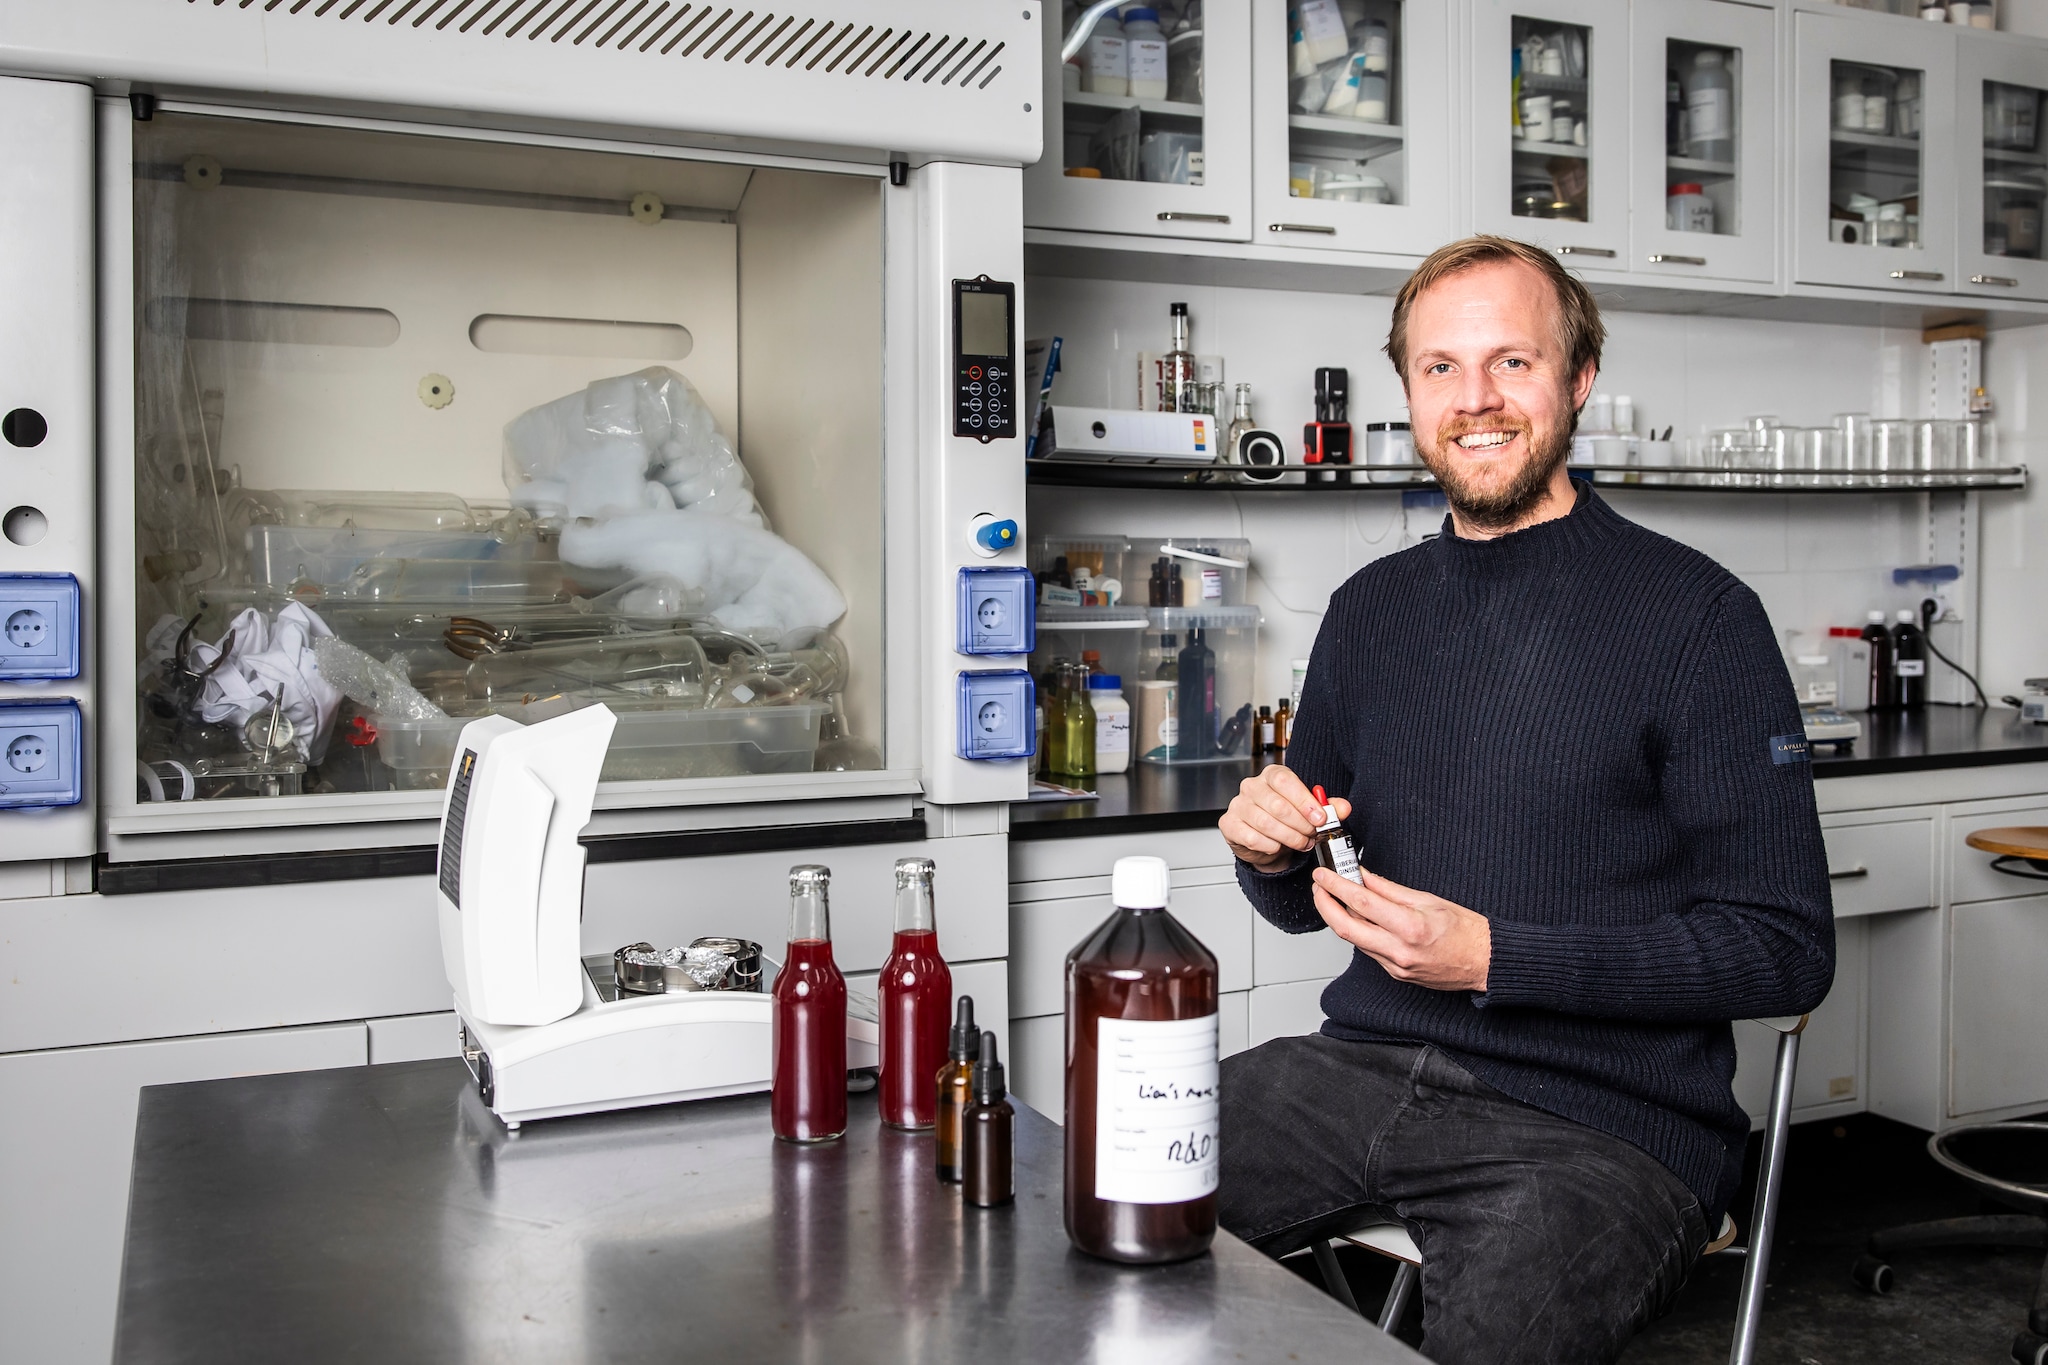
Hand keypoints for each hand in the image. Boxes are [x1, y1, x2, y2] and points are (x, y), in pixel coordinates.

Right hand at [1219, 765, 1345, 873]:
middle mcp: (1252, 786)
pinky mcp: (1229, 824)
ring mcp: (1238, 805)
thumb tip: (1344, 808)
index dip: (1304, 801)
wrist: (1264, 841)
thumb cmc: (1285, 820)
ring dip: (1289, 837)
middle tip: (1312, 834)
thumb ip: (1328, 808)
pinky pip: (1251, 837)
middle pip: (1277, 805)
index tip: (1320, 818)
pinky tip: (1278, 846)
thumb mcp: (1310, 812)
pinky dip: (1270, 846)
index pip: (1285, 781)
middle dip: (1300, 824)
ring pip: (1266, 823)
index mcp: (1272, 775)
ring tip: (1301, 842)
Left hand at [1311, 867, 1491, 992]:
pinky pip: (1368, 950)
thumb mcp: (1428, 900)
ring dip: (1339, 918)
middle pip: (1345, 927)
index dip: (1336, 886)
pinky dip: (1359, 932)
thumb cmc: (1466, 931)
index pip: (1361, 903)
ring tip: (1335, 897)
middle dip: (1325, 905)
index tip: (1323, 875)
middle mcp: (1399, 950)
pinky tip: (1358, 918)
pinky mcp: (1395, 974)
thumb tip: (1364, 877)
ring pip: (1354, 940)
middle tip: (1318, 887)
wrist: (1484, 962)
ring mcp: (1395, 966)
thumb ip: (1391, 890)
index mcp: (1410, 927)